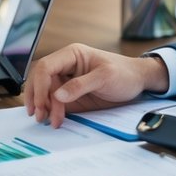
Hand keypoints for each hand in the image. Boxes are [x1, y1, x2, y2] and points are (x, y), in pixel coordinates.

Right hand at [23, 43, 169, 127]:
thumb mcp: (105, 77)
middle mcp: (65, 66)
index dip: (40, 86)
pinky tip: (53, 119)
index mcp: (72, 55)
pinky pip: (53, 102)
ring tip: (48, 121)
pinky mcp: (70, 95)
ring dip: (43, 107)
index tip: (42, 104)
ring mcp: (66, 81)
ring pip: (44, 93)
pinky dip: (50, 111)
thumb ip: (81, 85)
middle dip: (38, 99)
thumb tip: (58, 95)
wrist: (138, 82)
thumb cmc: (125, 73)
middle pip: (40, 81)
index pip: (45, 67)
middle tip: (41, 117)